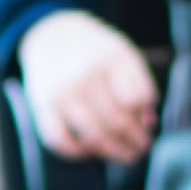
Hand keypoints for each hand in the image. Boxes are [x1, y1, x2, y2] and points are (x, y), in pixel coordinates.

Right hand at [19, 9, 158, 163]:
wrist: (51, 34)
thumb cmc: (95, 50)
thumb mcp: (123, 54)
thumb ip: (141, 85)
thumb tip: (149, 123)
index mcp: (109, 60)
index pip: (134, 101)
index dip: (143, 119)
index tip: (148, 127)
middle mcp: (84, 76)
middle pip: (116, 121)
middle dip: (134, 140)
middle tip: (142, 146)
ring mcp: (61, 93)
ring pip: (92, 135)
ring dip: (114, 151)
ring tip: (126, 155)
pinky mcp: (42, 106)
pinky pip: (59, 140)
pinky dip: (76, 152)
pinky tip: (91, 151)